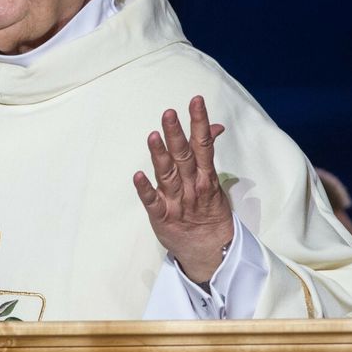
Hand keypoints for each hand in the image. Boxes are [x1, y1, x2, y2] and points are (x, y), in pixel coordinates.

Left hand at [133, 95, 233, 282]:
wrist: (210, 250)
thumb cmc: (207, 209)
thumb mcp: (212, 178)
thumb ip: (206, 151)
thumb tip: (214, 126)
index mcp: (205, 175)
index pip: (203, 143)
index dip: (199, 122)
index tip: (195, 101)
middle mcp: (192, 185)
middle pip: (184, 156)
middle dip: (176, 134)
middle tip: (168, 113)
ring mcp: (177, 201)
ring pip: (168, 175)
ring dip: (160, 156)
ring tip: (153, 137)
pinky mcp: (163, 217)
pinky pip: (152, 202)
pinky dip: (145, 189)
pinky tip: (137, 176)